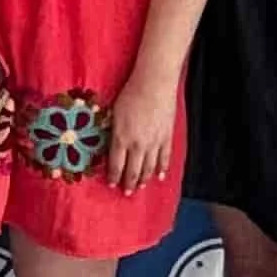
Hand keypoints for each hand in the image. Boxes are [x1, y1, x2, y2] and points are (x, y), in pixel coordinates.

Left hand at [107, 67, 176, 195]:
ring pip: (148, 167)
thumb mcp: (114, 112)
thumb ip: (112, 131)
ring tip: (140, 187)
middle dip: (129, 183)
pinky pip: (164, 158)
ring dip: (144, 179)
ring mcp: (154, 142)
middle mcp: (137, 144)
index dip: (114, 177)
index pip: (116, 165)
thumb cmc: (130, 93)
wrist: (154, 83)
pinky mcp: (166, 137)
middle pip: (133, 170)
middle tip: (126, 193)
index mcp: (121, 138)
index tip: (112, 184)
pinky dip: (162, 169)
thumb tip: (109, 143)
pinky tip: (160, 176)